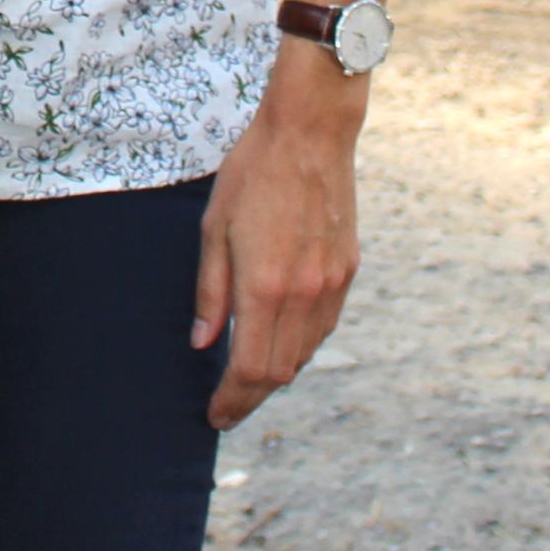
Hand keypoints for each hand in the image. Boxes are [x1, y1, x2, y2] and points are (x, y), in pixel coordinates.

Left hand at [194, 54, 365, 429]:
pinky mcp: (346, 270)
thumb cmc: (254, 174)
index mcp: (264, 286)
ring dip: (276, 374)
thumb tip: (203, 341)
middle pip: (280, 372)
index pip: (250, 370)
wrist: (310, 134)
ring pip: (305, 354)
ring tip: (248, 379)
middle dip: (251, 397)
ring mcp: (330, 284)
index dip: (231, 401)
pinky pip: (323, 327)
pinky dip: (301, 346)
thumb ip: (210, 290)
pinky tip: (281, 340)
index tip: (215, 416)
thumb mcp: (214, 228)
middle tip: (227, 407)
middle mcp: (303, 294)